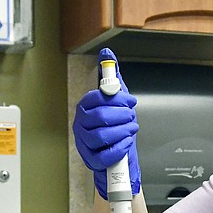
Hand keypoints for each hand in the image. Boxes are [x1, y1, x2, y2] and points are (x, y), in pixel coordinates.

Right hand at [73, 49, 140, 199]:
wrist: (116, 154)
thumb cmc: (114, 126)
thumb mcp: (115, 101)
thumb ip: (111, 78)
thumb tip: (107, 53)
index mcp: (85, 107)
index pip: (97, 98)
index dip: (117, 98)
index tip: (130, 101)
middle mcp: (81, 124)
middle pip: (101, 117)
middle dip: (122, 116)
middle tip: (131, 116)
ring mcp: (84, 142)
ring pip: (102, 135)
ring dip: (123, 131)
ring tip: (131, 129)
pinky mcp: (91, 159)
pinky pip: (105, 154)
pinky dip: (120, 148)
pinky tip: (126, 143)